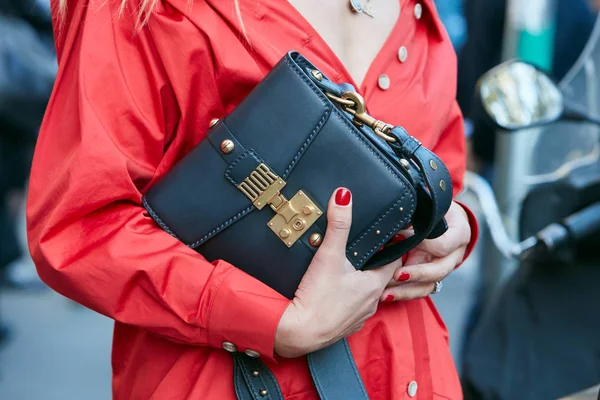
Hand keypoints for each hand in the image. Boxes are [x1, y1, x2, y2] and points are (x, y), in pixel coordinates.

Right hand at [274, 188, 400, 357]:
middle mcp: (372, 302)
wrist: (299, 333)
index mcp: (375, 283)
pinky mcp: (345, 326)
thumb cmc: (317, 298)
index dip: (392, 244)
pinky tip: (335, 290)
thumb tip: (344, 196)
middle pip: (381, 275)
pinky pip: (353, 307)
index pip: (395, 259)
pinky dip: (348, 297)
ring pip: (367, 293)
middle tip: (363, 246)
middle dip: (374, 262)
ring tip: (349, 266)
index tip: (388, 232)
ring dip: (361, 281)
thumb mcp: (329, 256)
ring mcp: (359, 316)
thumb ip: (338, 225)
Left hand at [381, 201, 470, 301]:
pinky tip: (386, 294)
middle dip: (416, 274)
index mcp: (459, 234)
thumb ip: (417, 212)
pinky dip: (403, 293)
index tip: (400, 237)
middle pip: (439, 271)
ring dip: (406, 291)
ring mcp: (443, 267)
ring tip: (385, 293)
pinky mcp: (431, 276)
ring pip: (429, 285)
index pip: (444, 245)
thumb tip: (395, 220)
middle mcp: (455, 254)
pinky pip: (420, 289)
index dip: (423, 244)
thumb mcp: (430, 204)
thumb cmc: (435, 207)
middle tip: (396, 274)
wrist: (445, 216)